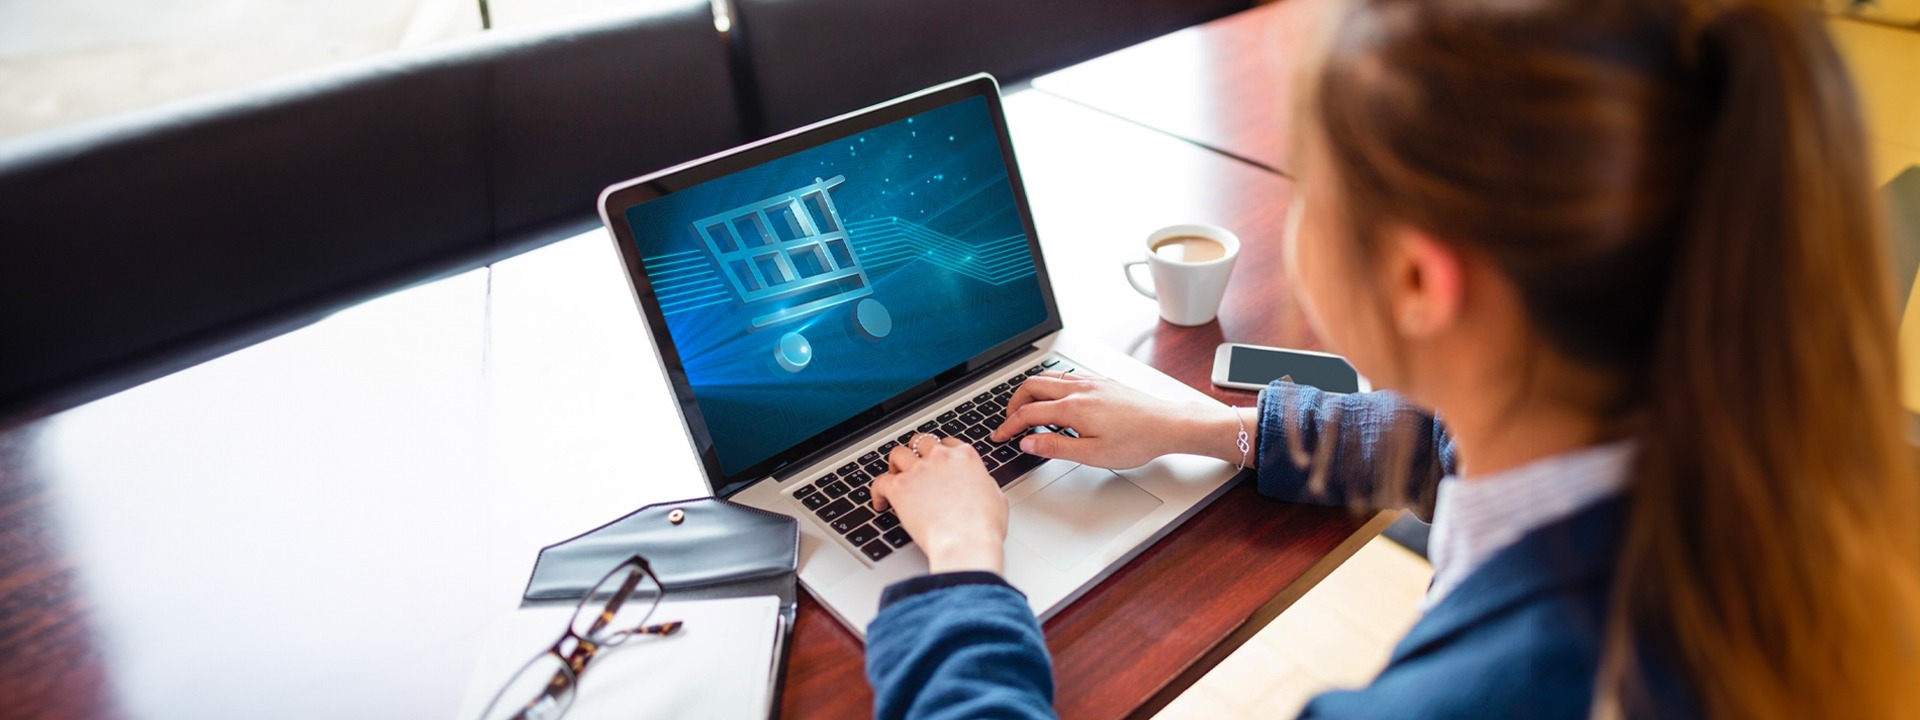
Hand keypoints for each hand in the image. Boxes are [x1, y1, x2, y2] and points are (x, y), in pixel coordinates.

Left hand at [873, 434, 1008, 574]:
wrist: (965, 542)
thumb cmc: (983, 526)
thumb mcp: (997, 497)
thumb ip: (984, 484)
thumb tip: (980, 485)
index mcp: (965, 457)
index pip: (947, 443)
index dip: (939, 452)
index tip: (936, 461)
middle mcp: (940, 458)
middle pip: (920, 442)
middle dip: (916, 452)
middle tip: (914, 465)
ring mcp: (918, 471)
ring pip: (897, 454)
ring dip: (895, 465)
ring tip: (895, 477)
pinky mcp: (900, 487)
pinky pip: (879, 482)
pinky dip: (877, 492)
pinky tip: (880, 502)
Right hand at [989, 373, 1252, 467]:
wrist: (1168, 424)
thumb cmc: (1137, 441)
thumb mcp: (1092, 455)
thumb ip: (1055, 447)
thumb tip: (1027, 442)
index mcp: (1072, 408)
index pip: (1027, 413)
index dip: (1008, 425)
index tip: (999, 436)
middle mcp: (1079, 389)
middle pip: (1032, 386)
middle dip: (1013, 403)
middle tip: (1009, 421)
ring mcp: (1091, 382)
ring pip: (1048, 377)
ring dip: (1031, 392)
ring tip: (1028, 410)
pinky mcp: (1103, 382)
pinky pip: (1066, 376)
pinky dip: (1050, 386)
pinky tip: (1058, 401)